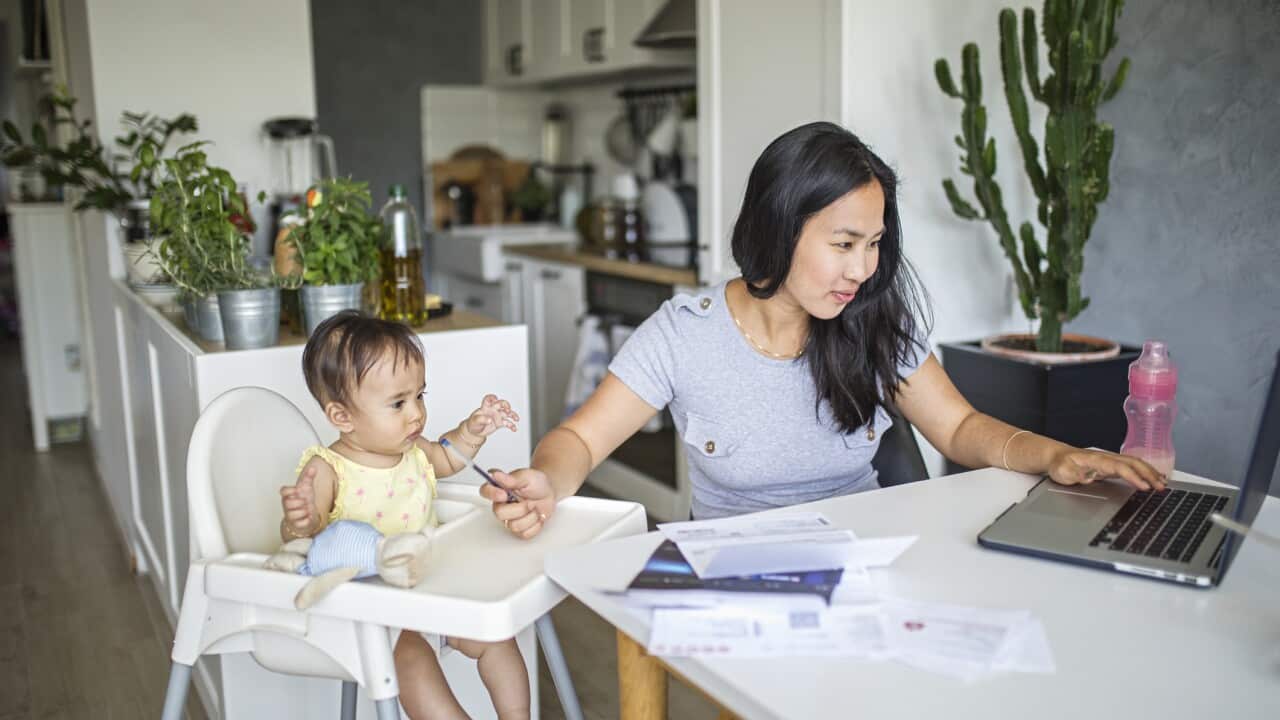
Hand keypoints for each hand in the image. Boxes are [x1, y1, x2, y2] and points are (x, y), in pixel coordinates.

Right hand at [279, 465, 320, 536]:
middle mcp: (287, 505)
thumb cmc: (304, 499)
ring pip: (293, 514)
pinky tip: (309, 517)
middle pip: (288, 503)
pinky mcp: (295, 524)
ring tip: (307, 509)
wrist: (307, 514)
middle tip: (306, 501)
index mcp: (288, 495)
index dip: (291, 490)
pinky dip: (307, 520)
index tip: (298, 490)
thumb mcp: (307, 487)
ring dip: (304, 511)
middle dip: (300, 502)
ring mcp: (290, 515)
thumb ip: (309, 477)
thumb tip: (313, 468)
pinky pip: (300, 524)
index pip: (283, 490)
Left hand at [463, 394, 519, 440]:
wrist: (475, 431)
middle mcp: (493, 410)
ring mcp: (497, 416)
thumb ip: (481, 419)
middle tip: (508, 409)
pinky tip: (514, 428)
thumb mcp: (474, 421)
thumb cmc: (474, 423)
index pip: (488, 399)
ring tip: (516, 418)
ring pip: (507, 413)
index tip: (495, 398)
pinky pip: (507, 423)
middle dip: (506, 405)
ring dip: (512, 414)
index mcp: (485, 407)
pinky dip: (512, 425)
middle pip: (501, 404)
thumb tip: (489, 419)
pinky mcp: (500, 423)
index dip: (492, 397)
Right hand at [480, 467, 555, 539]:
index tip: (504, 494)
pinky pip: (525, 533)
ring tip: (534, 508)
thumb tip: (495, 474)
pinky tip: (536, 516)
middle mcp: (501, 505)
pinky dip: (535, 525)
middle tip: (529, 502)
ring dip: (530, 517)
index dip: (492, 494)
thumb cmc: (536, 483)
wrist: (548, 493)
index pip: (485, 491)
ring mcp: (509, 518)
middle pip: (499, 513)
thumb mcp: (527, 477)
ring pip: (514, 526)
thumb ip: (511, 479)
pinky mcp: (519, 530)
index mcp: (499, 489)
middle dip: (519, 509)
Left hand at [1046, 448, 1166, 491]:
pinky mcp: (1112, 466)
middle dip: (1148, 474)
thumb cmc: (1060, 464)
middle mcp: (1107, 458)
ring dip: (1150, 472)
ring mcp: (1111, 461)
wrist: (1057, 457)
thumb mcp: (1062, 471)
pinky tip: (1154, 477)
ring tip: (1163, 483)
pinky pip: (1132, 466)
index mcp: (1097, 459)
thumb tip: (1087, 478)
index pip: (1120, 467)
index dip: (1133, 477)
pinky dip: (1145, 471)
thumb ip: (1074, 474)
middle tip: (1161, 487)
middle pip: (1132, 463)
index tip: (1144, 486)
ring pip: (1135, 463)